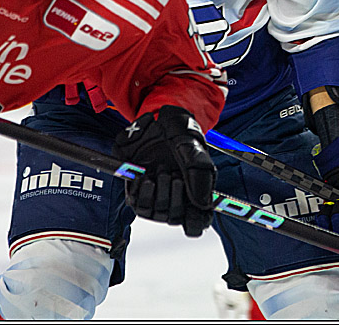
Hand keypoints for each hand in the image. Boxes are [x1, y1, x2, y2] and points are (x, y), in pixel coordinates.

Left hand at [112, 105, 215, 236]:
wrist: (161, 117)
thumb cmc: (182, 135)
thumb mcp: (196, 152)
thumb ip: (200, 176)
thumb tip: (202, 204)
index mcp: (192, 192)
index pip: (196, 222)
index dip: (194, 222)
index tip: (193, 212)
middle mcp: (173, 195)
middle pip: (173, 218)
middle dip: (174, 198)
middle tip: (174, 175)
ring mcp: (154, 192)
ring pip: (154, 214)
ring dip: (158, 195)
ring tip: (161, 172)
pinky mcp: (136, 185)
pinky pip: (135, 203)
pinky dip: (140, 193)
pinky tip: (145, 177)